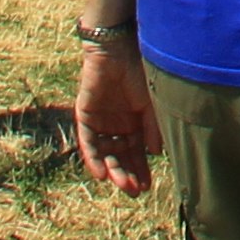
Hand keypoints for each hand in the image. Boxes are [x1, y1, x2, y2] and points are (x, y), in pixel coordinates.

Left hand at [70, 39, 161, 194]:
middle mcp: (117, 125)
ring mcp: (100, 122)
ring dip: (112, 169)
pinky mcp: (85, 115)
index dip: (140, 170)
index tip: (146, 187)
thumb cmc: (141, 73)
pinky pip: (87, 141)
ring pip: (104, 153)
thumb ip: (152, 129)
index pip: (136, 153)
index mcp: (135, 123)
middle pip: (120, 156)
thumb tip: (155, 154)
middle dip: (126, 174)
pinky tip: (101, 173)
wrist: (119, 50)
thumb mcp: (152, 105)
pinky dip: (93, 158)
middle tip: (133, 190)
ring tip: (121, 182)